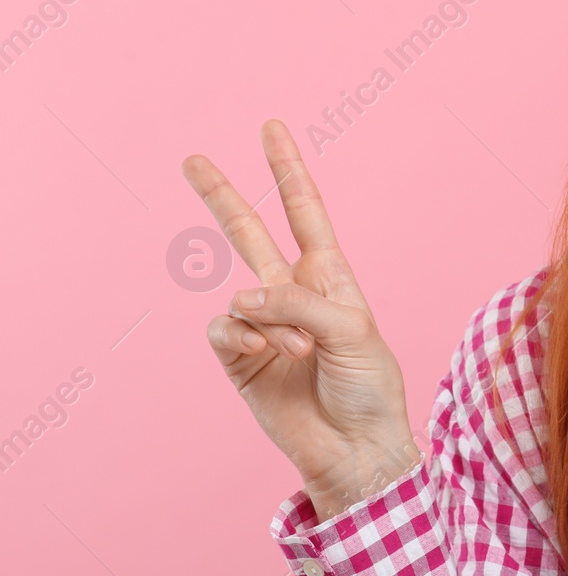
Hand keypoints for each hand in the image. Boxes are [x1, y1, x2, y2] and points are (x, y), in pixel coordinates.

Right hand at [185, 119, 418, 520]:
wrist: (357, 448)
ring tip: (300, 350)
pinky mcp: (239, 359)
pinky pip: (223, 330)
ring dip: (269, 319)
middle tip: (191, 158)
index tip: (271, 127)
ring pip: (239, 293)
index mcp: (328, 275)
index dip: (288, 170)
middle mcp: (290, 293)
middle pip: (249, 232)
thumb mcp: (352, 329)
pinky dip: (245, 338)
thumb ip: (297, 301)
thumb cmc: (369, 386)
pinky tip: (268, 354)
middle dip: (222, 195)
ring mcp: (262, 325)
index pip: (304, 211)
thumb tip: (239, 297)